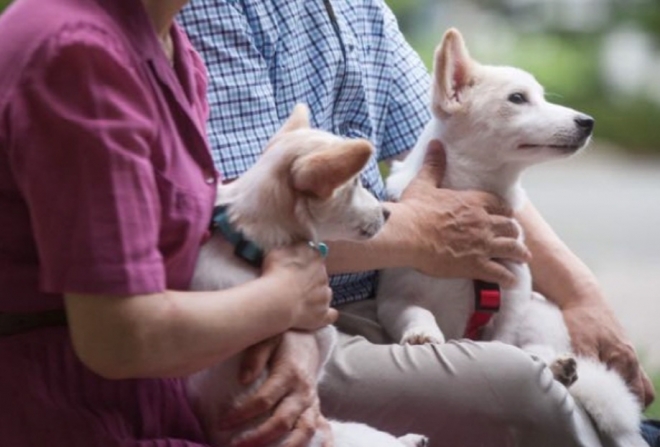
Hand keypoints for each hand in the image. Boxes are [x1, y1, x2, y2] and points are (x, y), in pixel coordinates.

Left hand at [225, 331, 332, 446]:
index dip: (242, 413)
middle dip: (258, 438)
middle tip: (235, 446)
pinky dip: (318, 444)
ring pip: (304, 431)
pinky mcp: (315, 408)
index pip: (264, 399)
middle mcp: (303, 390)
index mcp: (289, 372)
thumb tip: (243, 379)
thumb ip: (255, 356)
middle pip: (282, 421)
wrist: (309, 339)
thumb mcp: (268, 337)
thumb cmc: (284, 338)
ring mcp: (311, 401)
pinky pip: (319, 430)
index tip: (222, 422)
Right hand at [262, 244, 336, 330]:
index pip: (314, 256)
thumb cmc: (274, 273)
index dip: (305, 263)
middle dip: (310, 279)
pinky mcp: (323, 313)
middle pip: (320, 275)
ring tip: (300, 301)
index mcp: (315, 257)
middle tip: (295, 285)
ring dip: (316, 296)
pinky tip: (318, 314)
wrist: (277, 300)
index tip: (296, 267)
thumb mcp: (278, 251)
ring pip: (325, 293)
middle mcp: (324, 275)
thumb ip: (290, 249)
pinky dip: (327, 314)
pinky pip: (331, 314)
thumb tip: (294, 248)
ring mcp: (325, 295)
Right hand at [391, 140, 530, 286]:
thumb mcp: (424, 183)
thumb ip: (434, 164)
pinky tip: (511, 280)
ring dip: (519, 253)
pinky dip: (508, 276)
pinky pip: (500, 272)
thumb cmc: (414, 209)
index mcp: (473, 202)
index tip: (505, 215)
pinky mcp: (476, 265)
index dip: (504, 211)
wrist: (407, 234)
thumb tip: (435, 143)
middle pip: (511, 226)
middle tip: (515, 238)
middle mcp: (483, 222)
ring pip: (512, 248)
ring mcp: (482, 245)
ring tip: (523, 258)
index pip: (500, 205)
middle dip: (514, 232)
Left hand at [563, 300, 654, 407]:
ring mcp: (630, 357)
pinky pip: (631, 376)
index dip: (618, 408)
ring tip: (608, 403)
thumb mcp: (579, 343)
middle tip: (607, 412)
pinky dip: (624, 385)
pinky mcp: (622, 354)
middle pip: (642, 395)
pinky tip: (608, 388)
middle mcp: (632, 361)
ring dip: (628, 396)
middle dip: (628, 406)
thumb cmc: (580, 319)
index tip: (603, 415)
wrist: (582, 297)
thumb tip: (580, 388)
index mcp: (624, 359)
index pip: (631, 396)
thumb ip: (583, 366)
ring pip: (639, 386)